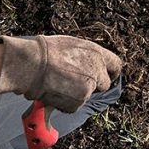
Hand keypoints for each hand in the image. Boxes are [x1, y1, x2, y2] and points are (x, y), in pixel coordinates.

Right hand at [0, 35, 121, 112]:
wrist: (32, 65)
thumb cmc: (47, 51)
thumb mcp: (73, 45)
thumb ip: (88, 56)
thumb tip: (92, 63)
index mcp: (97, 54)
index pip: (116, 65)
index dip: (110, 71)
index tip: (106, 74)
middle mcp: (97, 72)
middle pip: (104, 84)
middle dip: (93, 84)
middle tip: (76, 80)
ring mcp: (88, 89)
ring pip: (87, 94)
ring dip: (77, 92)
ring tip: (59, 82)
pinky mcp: (78, 103)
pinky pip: (76, 104)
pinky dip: (67, 101)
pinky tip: (55, 90)